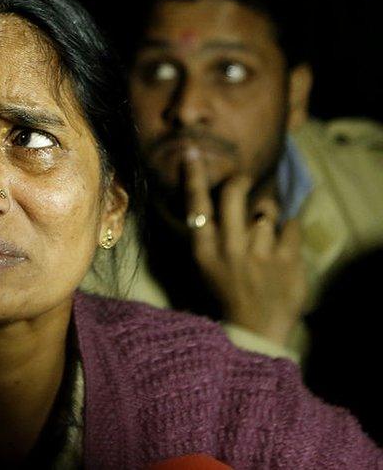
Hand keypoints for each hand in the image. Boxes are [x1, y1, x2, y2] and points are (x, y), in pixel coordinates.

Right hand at [183, 150, 306, 346]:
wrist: (254, 329)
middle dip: (241, 182)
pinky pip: (291, 226)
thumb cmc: (226, 293)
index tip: (192, 153)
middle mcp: (230, 250)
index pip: (196, 206)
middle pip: (234, 196)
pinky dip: (290, 232)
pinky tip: (282, 247)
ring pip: (265, 213)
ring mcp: (260, 256)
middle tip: (244, 181)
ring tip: (264, 237)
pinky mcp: (287, 262)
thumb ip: (208, 235)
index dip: (194, 177)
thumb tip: (213, 199)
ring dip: (267, 218)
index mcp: (204, 251)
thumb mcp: (205, 266)